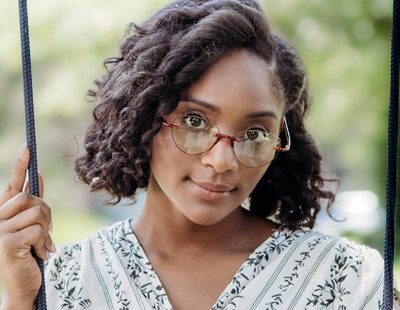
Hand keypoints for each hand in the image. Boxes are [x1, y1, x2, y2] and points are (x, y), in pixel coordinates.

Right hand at [0, 144, 53, 307]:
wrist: (23, 284)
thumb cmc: (29, 254)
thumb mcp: (33, 226)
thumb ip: (34, 205)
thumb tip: (37, 177)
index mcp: (3, 212)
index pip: (13, 184)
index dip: (20, 165)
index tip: (27, 147)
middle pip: (30, 198)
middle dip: (46, 212)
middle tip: (47, 229)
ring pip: (36, 212)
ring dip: (46, 230)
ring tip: (41, 245)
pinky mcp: (4, 242)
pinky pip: (37, 229)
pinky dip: (44, 242)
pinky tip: (39, 254)